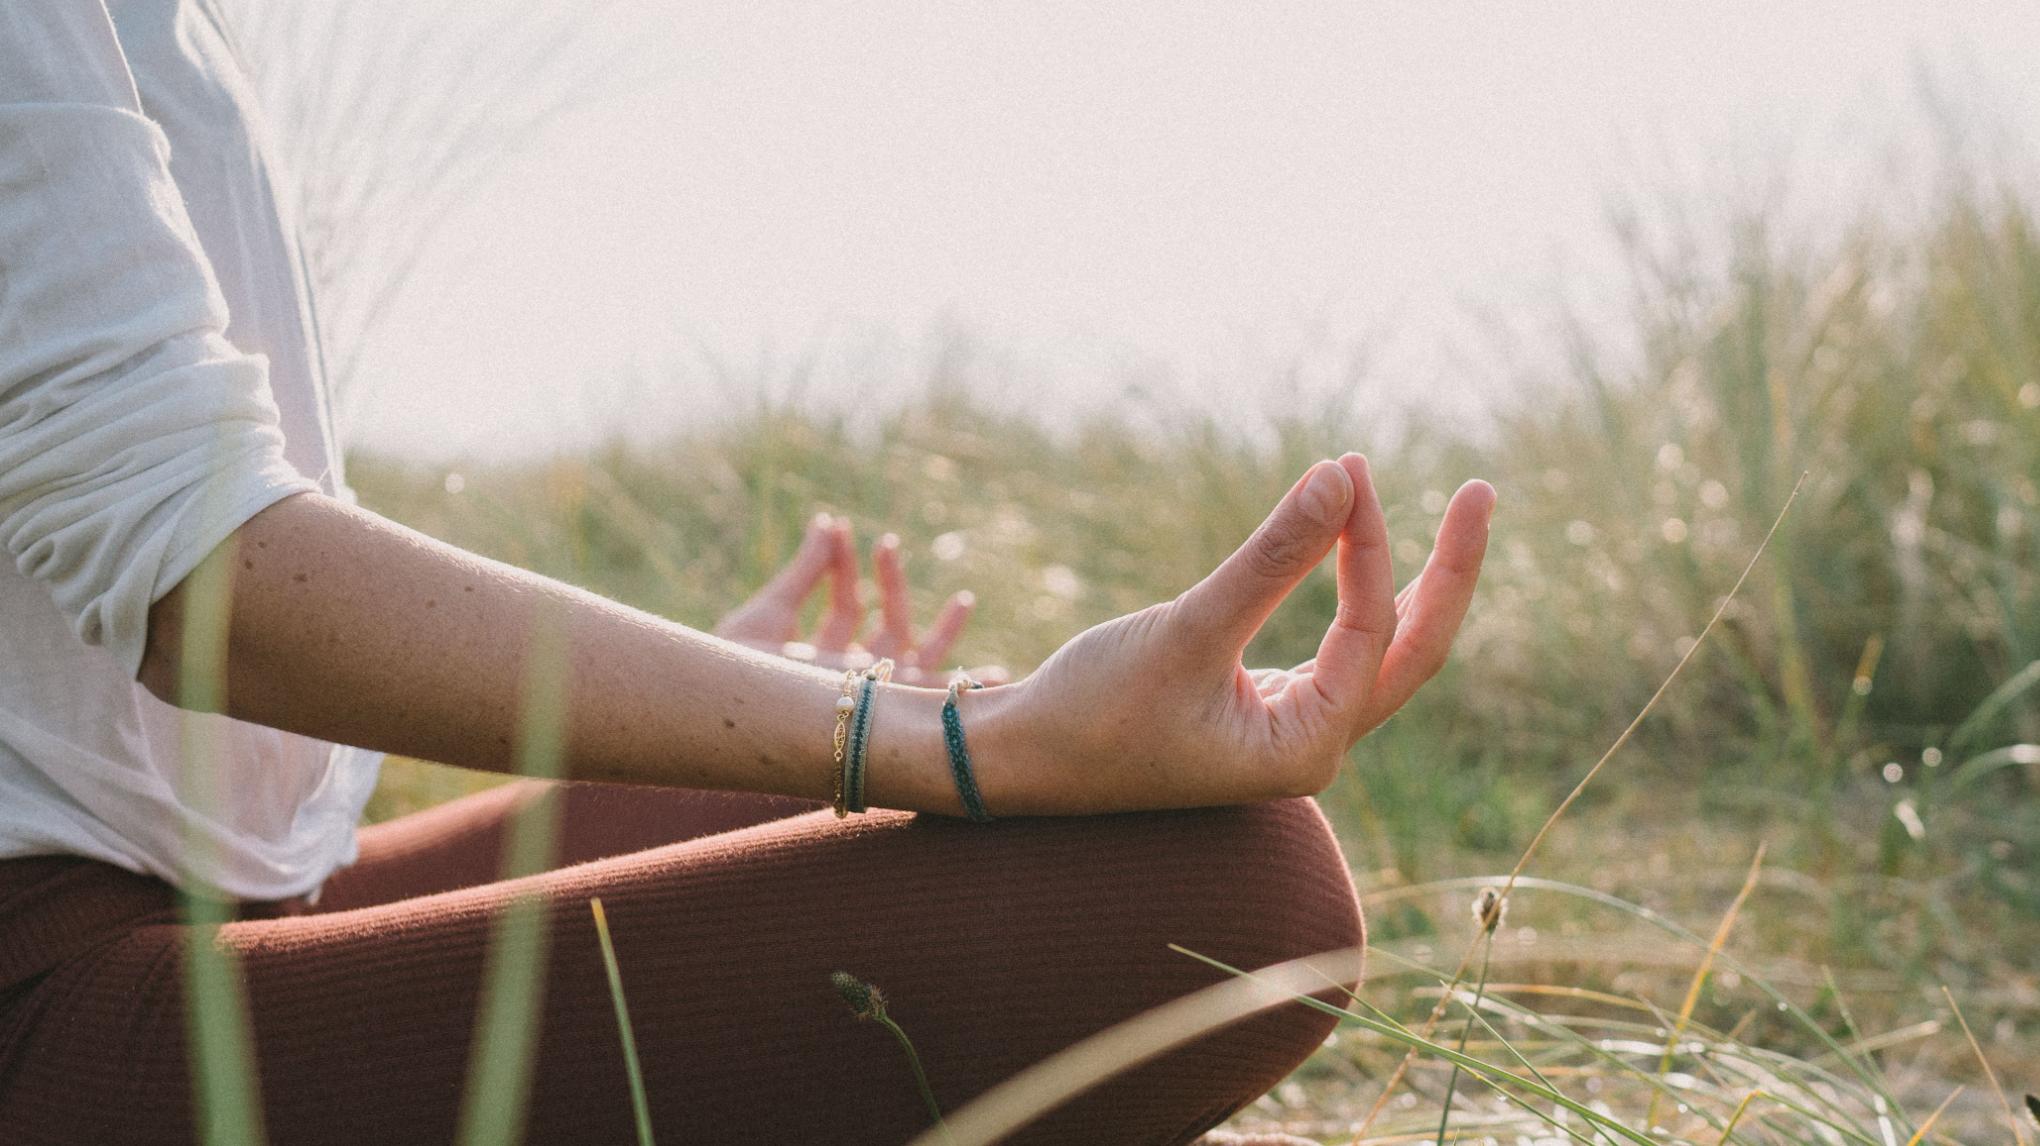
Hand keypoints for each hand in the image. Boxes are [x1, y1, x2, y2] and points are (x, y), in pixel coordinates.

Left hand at [714, 514, 1004, 684]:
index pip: (844, 606)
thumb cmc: (740, 672)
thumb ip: (807, 568)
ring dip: (944, 632)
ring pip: (920, 661)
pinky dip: (970, 687)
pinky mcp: (891, 705)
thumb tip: (828, 521)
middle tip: (890, 543)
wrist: (736, 712)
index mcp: (819, 659)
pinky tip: (1001, 677)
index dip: (842, 563)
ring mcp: (871, 694)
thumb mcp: (773, 609)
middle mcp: (848, 680)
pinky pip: (939, 696)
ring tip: (965, 600)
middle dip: (895, 588)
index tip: (836, 525)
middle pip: (887, 631)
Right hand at [978, 454, 1492, 813]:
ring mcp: (1292, 728)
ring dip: (1403, 577)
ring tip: (1442, 507)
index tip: (1349, 468)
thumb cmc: (1092, 710)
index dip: (1372, 546)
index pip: (1375, 634)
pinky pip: (1338, 645)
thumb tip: (1343, 478)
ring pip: (1381, 648)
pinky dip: (1354, 592)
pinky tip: (1359, 546)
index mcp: (1307, 748)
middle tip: (1483, 491)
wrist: (1019, 762)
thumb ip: (1270, 558)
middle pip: (1414, 650)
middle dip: (1448, 571)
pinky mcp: (1262, 706)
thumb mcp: (1187, 628)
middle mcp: (1313, 745)